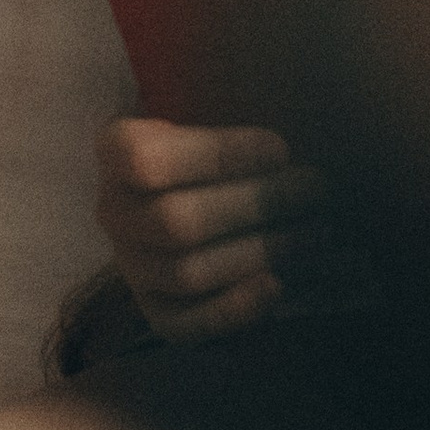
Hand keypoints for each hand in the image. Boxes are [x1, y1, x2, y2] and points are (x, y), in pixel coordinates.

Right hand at [94, 116, 331, 343]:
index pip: (149, 161)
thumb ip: (238, 107)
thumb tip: (294, 136)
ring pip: (184, 273)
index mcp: (117, 151)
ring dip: (259, 253)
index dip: (219, 157)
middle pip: (176, 223)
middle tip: (317, 190)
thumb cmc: (214, 134)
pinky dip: (231, 310)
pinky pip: (182, 324)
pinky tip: (278, 286)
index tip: (282, 150)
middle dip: (256, 207)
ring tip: (314, 230)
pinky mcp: (151, 306)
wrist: (194, 177)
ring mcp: (129, 264)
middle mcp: (113, 211)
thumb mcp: (213, 105)